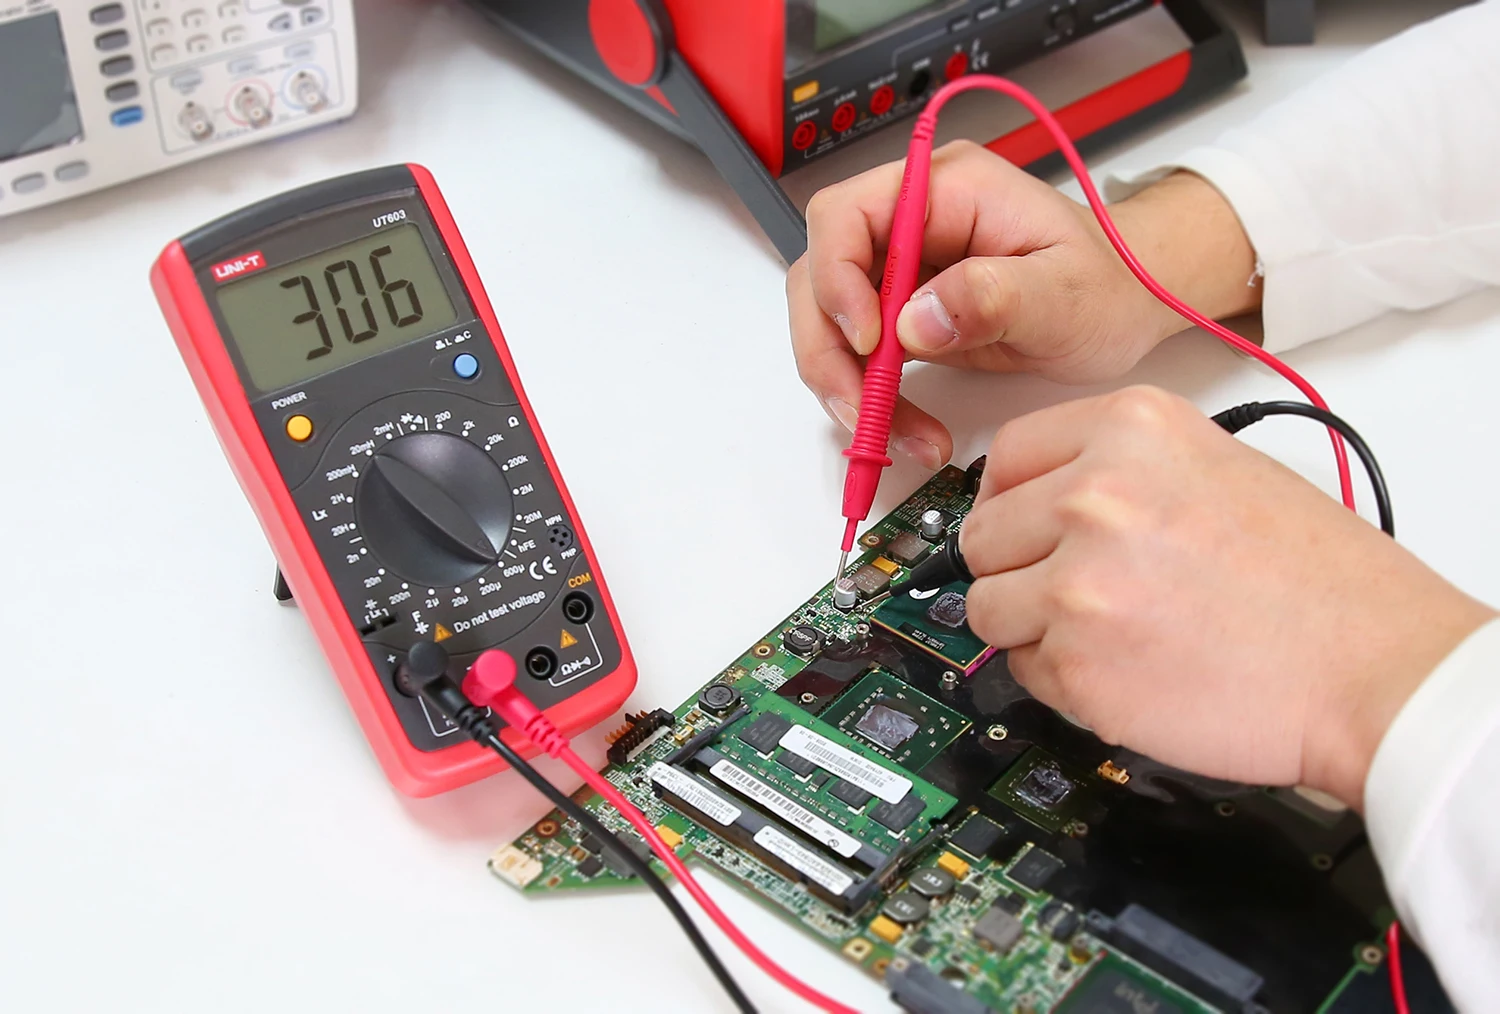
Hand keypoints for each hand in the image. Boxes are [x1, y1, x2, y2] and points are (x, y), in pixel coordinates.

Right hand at [788, 142, 1260, 467]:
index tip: (869, 341)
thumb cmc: (1109, 285)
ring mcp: (900, 267)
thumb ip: (995, 297)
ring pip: (830, 323)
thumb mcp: (1067, 292)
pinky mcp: (900, 312)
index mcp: (944, 188)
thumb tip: (913, 321)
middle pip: (820, 275)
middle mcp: (908, 220)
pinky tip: (906, 430)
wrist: (1126, 306)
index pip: (845, 216)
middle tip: (862, 412)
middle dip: (829, 350)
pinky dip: (870, 399)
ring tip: (894, 435)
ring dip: (846, 384)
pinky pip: (858, 356)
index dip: (838, 279)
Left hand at [959, 387, 1493, 808]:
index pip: (1007, 455)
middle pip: (982, 535)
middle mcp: (1093, 494)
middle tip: (1075, 590)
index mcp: (1131, 429)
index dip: (1011, 501)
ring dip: (1031, 627)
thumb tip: (1037, 500)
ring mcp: (1076, 581)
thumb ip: (1119, 471)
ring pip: (987, 606)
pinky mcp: (1075, 663)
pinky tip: (1127, 669)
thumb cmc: (1317, 581)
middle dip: (1017, 567)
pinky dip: (1060, 678)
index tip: (1025, 527)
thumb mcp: (1215, 467)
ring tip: (1108, 633)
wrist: (1374, 669)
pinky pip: (1023, 669)